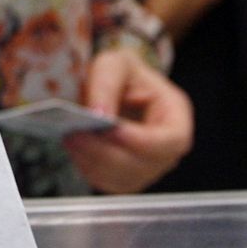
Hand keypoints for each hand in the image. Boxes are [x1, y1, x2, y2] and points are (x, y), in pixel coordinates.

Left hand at [66, 49, 193, 193]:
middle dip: (107, 152)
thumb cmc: (121, 73)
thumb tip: (99, 115)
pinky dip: (89, 168)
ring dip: (93, 162)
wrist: (113, 87)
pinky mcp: (126, 178)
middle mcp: (167, 149)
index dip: (141, 140)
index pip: (170, 141)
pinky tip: (74, 147)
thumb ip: (107, 83)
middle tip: (75, 134)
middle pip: (144, 165)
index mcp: (176, 116)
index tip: (110, 129)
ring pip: (124, 179)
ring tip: (70, 137)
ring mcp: (148, 167)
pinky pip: (108, 183)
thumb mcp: (114, 64)